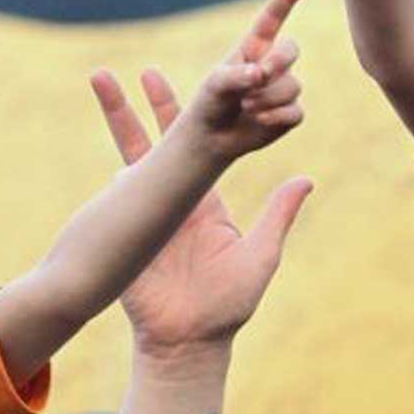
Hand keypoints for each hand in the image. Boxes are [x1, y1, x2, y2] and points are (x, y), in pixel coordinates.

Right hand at [92, 65, 312, 353]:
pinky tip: (107, 139)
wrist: (189, 343)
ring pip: (134, 157)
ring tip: (107, 81)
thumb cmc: (227, 306)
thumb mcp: (260, 253)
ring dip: (121, 119)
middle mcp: (177, 201)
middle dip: (151, 107)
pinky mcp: (130, 231)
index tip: (204, 87)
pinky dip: (115, 167)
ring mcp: (149, 213)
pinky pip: (120, 193)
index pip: (204, 150)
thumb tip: (306, 179)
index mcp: (206, 203)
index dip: (202, 120)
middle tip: (145, 70)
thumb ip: (278, 214)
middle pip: (163, 142)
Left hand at [176, 0, 307, 160]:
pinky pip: (296, 111)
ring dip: (267, 98)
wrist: (212, 138)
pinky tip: (259, 121)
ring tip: (245, 107)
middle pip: (291, 49)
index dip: (285, 0)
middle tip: (261, 75)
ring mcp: (283, 89)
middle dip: (279, 61)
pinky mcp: (290, 114)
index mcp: (252, 49)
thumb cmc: (209, 103)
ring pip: (292, 86)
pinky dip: (276, 118)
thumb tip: (261, 74)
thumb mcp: (215, 85)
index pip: (271, 20)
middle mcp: (271, 66)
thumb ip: (237, 75)